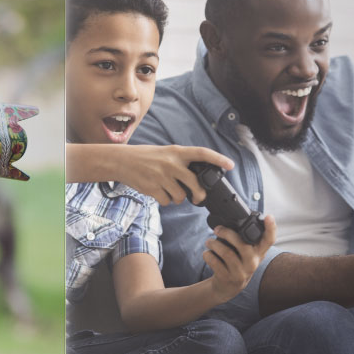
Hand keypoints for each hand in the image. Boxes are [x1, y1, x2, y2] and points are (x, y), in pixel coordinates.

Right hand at [117, 145, 234, 204]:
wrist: (121, 161)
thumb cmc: (146, 157)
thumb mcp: (166, 153)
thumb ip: (181, 162)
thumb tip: (198, 179)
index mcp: (177, 152)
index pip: (202, 153)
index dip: (218, 159)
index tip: (231, 165)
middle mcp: (171, 163)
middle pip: (195, 183)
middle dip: (200, 194)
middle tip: (198, 198)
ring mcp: (162, 176)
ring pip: (180, 196)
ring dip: (177, 198)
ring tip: (169, 190)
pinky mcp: (152, 188)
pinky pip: (166, 201)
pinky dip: (165, 201)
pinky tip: (158, 192)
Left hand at [203, 215, 277, 301]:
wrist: (228, 287)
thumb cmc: (238, 263)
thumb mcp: (246, 253)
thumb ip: (245, 240)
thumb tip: (234, 220)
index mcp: (259, 253)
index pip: (269, 240)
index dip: (271, 228)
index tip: (269, 216)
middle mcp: (253, 263)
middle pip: (243, 245)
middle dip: (227, 233)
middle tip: (217, 230)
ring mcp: (241, 272)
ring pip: (227, 253)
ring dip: (214, 244)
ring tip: (209, 242)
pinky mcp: (227, 278)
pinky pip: (215, 263)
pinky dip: (208, 255)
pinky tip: (208, 253)